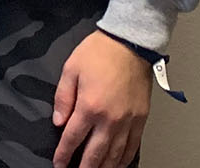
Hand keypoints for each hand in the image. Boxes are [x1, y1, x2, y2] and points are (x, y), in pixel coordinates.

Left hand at [52, 31, 151, 167]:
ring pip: (116, 154)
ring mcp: (128, 121)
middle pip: (95, 153)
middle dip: (84, 167)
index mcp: (89, 106)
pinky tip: (118, 165)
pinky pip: (133, 146)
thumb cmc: (98, 53)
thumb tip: (58, 122)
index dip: (64, 154)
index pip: (73, 138)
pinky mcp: (141, 119)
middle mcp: (110, 119)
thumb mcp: (70, 70)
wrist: (130, 44)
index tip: (58, 164)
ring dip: (104, 167)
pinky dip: (125, 159)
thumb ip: (62, 98)